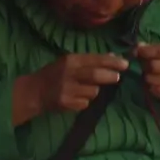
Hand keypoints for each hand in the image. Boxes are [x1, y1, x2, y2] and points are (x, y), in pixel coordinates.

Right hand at [12, 53, 127, 125]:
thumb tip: (113, 55)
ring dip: (95, 91)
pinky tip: (76, 98)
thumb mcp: (69, 62)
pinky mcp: (66, 103)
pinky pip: (85, 103)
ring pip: (93, 91)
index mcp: (70, 60)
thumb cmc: (54, 74)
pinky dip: (85, 101)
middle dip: (110, 76)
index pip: (95, 59)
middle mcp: (69, 74)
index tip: (125, 63)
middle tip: (118, 77)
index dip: (112, 62)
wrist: (34, 92)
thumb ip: (90, 60)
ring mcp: (67, 90)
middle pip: (95, 75)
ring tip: (85, 89)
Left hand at [136, 41, 159, 111]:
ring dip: (146, 76)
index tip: (135, 52)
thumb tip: (138, 47)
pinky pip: (153, 89)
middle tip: (144, 64)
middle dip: (144, 65)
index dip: (145, 51)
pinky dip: (149, 85)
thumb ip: (152, 47)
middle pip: (153, 66)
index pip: (159, 51)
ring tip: (150, 73)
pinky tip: (154, 81)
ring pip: (150, 79)